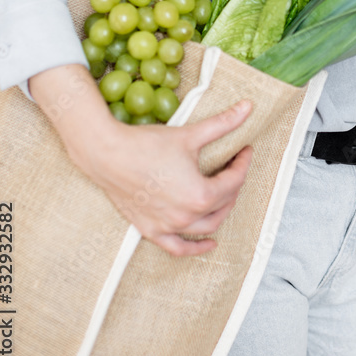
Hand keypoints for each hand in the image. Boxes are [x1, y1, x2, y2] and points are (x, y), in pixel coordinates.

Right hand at [78, 106, 254, 256]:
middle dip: (233, 183)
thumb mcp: (190, 135)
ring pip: (206, 226)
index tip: (245, 150)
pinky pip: (178, 247)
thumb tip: (248, 106)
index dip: (243, 163)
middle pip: (223, 203)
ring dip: (221, 211)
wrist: (107, 155)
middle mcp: (187, 217)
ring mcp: (169, 227)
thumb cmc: (147, 144)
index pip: (234, 181)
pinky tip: (209, 244)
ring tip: (226, 195)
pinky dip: (195, 248)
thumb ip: (223, 123)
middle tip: (233, 166)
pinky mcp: (151, 231)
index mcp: (201, 195)